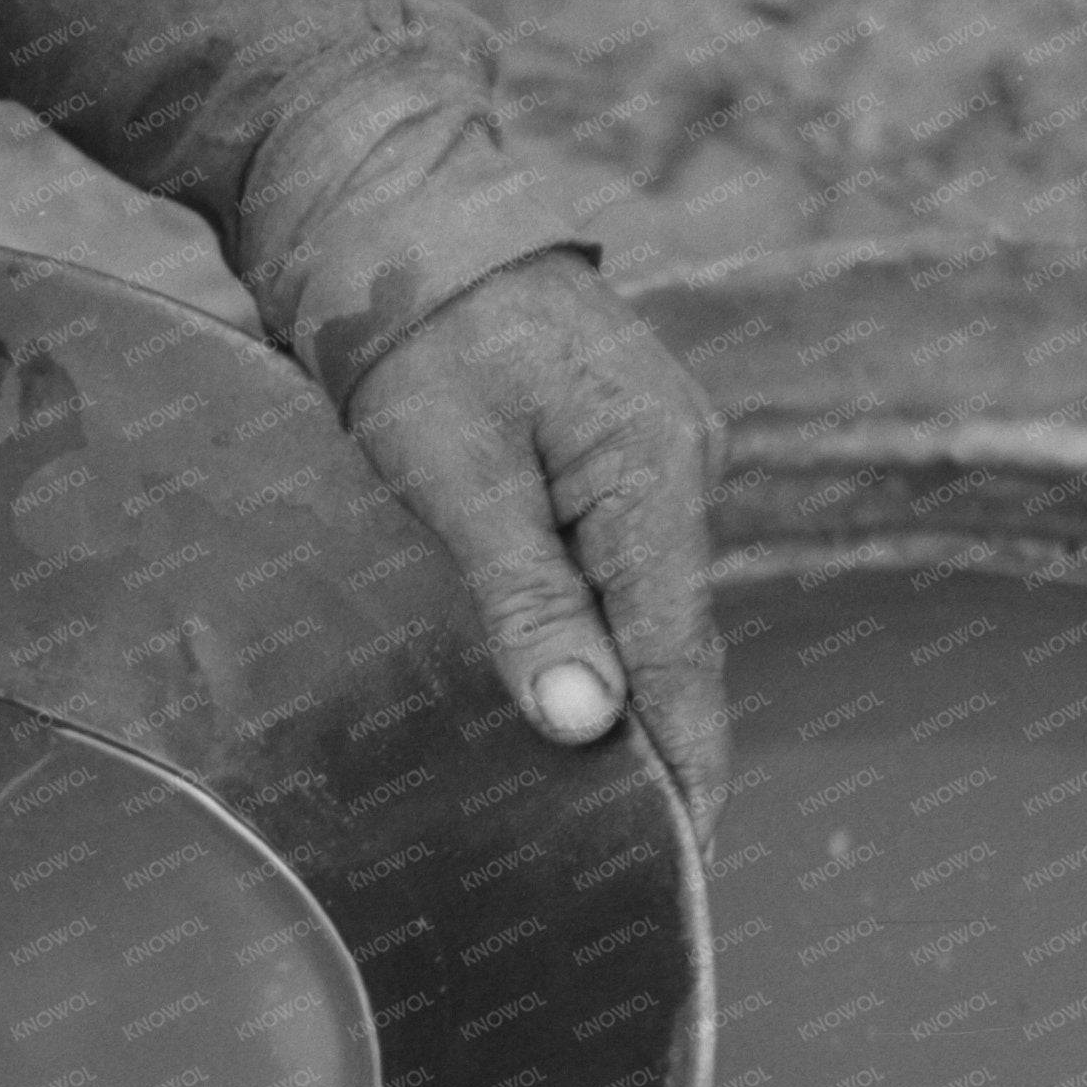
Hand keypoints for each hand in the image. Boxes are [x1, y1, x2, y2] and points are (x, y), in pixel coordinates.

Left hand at [346, 247, 730, 836]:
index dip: (684, 770)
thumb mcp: (457, 476)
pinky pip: (627, 570)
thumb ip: (526, 602)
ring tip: (602, 809)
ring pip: (652, 611)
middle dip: (658, 752)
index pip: (684, 662)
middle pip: (679, 646)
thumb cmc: (415, 337)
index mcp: (655, 474)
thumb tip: (589, 723)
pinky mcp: (621, 451)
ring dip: (628, 698)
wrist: (401, 219)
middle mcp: (683, 466)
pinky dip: (607, 637)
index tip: (683, 866)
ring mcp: (660, 456)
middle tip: (632, 866)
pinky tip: (577, 697)